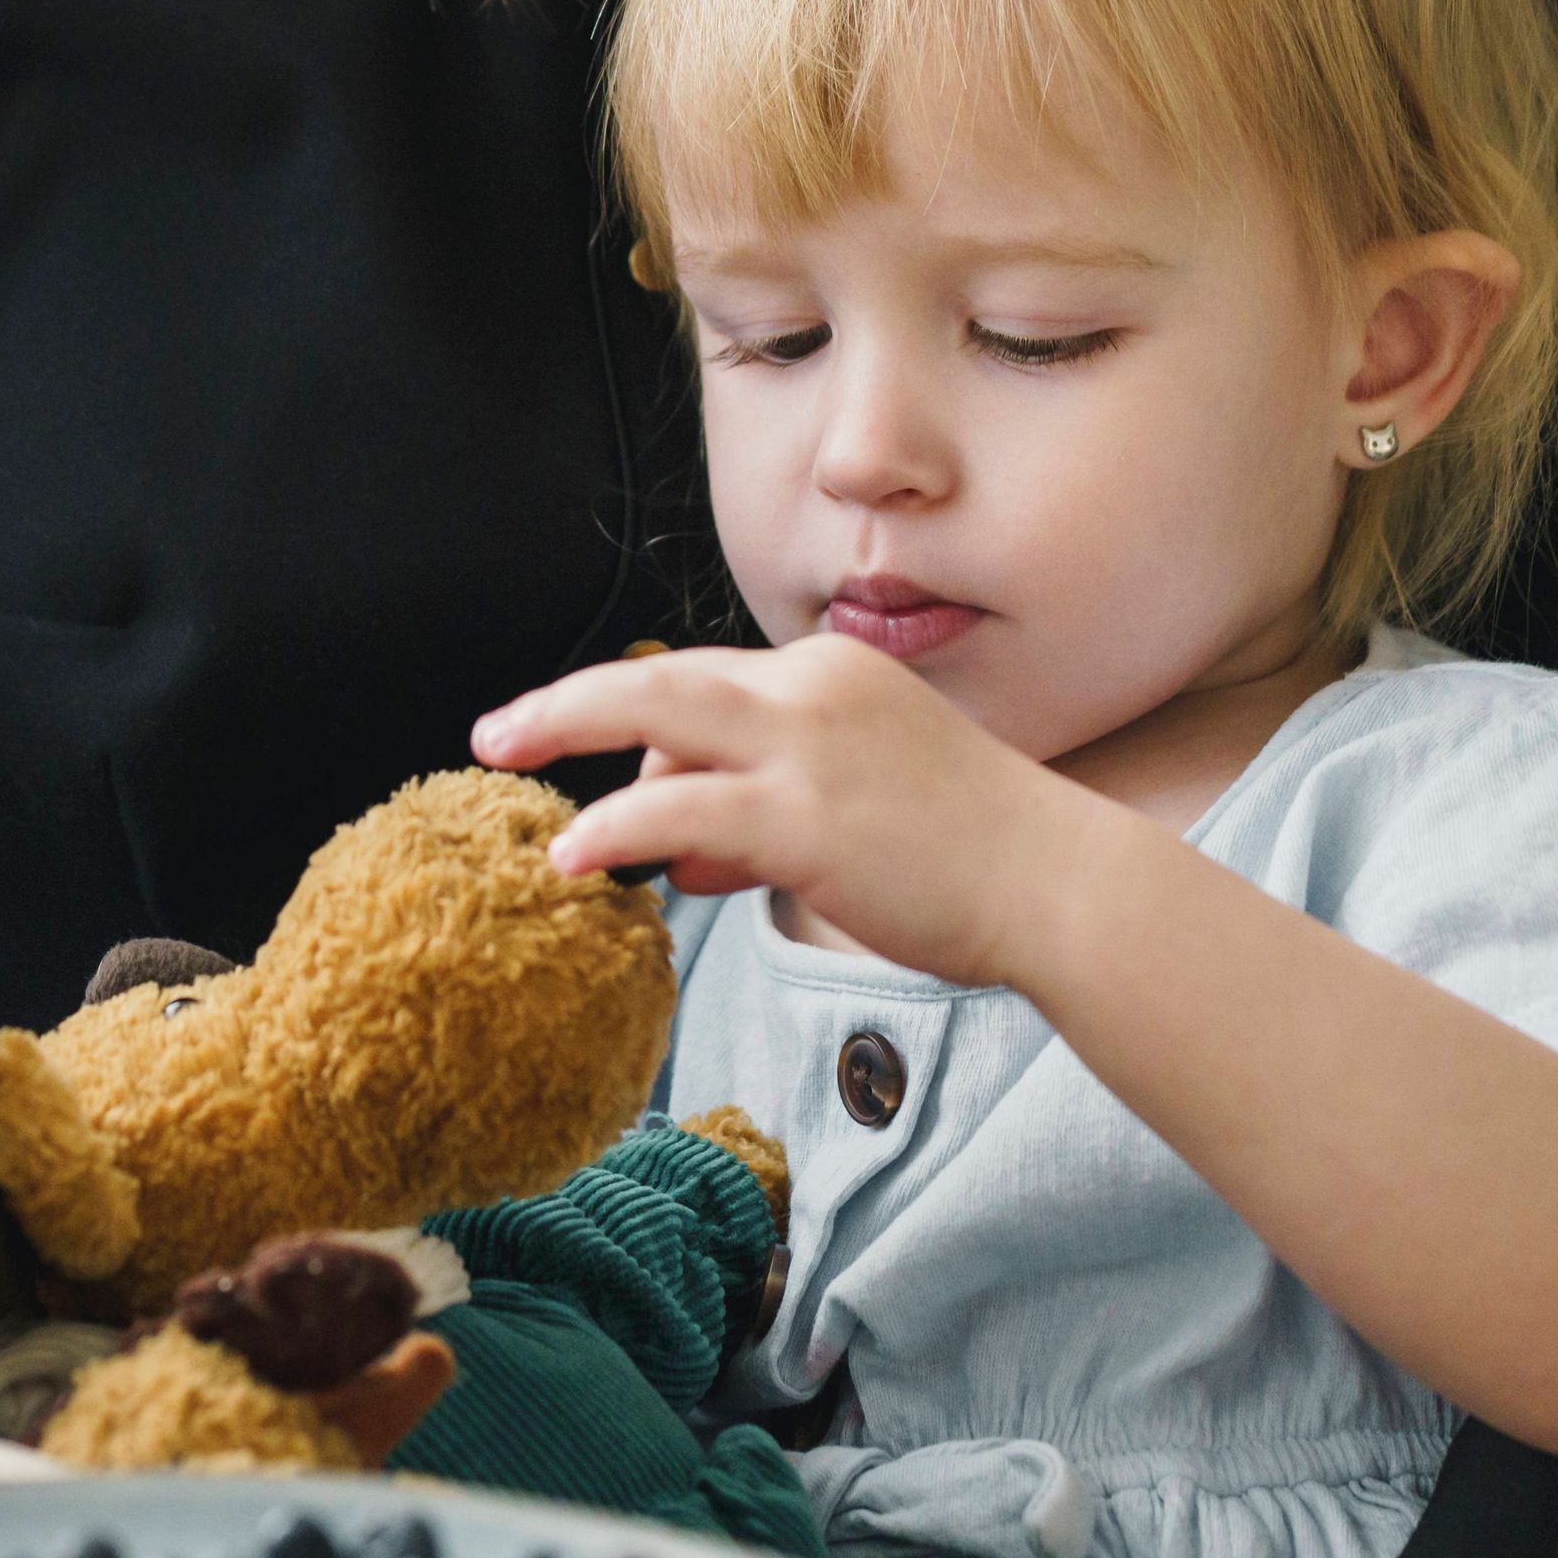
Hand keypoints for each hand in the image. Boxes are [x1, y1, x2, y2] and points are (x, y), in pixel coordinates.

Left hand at [472, 637, 1132, 986]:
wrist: (1059, 883)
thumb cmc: (977, 858)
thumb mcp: (866, 809)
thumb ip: (770, 816)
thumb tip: (683, 856)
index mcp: (834, 674)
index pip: (710, 683)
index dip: (651, 737)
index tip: (614, 779)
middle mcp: (815, 689)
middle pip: (659, 674)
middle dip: (569, 700)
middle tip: (498, 731)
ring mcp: (809, 748)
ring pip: (654, 713)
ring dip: (566, 729)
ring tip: (504, 765)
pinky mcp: (805, 817)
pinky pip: (678, 808)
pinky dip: (613, 824)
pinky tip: (571, 855)